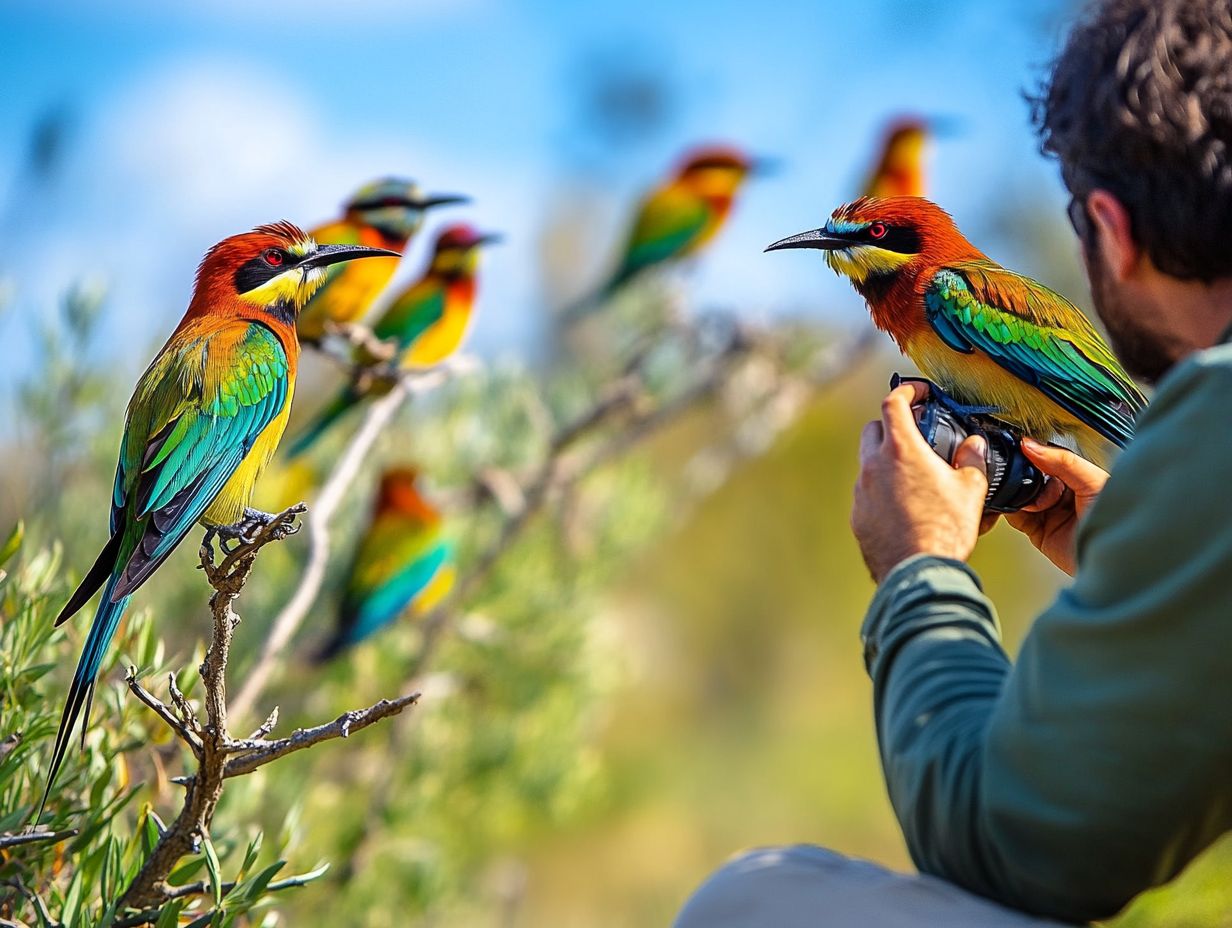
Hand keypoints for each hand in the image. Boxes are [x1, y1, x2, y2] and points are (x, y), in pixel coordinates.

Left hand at [852, 383, 989, 582]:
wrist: (917, 571)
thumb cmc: (946, 529)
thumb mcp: (971, 489)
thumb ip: (972, 460)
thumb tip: (974, 444)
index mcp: (901, 451)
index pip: (893, 403)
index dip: (906, 391)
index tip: (919, 392)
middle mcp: (873, 466)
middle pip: (874, 429)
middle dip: (892, 424)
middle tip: (916, 433)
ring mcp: (862, 491)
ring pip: (868, 462)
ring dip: (886, 459)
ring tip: (913, 473)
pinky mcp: (858, 515)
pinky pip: (867, 491)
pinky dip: (882, 487)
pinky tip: (903, 502)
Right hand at [1004, 438, 1107, 575]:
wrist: (1115, 561)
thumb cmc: (1118, 522)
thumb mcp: (1093, 481)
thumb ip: (1064, 461)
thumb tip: (1032, 446)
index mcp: (1081, 477)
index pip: (1051, 459)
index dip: (1036, 454)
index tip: (1023, 448)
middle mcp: (1066, 495)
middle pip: (1033, 477)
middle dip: (1026, 477)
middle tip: (1026, 479)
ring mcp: (1052, 514)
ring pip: (1022, 496)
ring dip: (1019, 495)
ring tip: (1030, 500)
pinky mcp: (1040, 533)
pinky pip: (1017, 518)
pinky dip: (1012, 511)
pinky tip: (1018, 507)